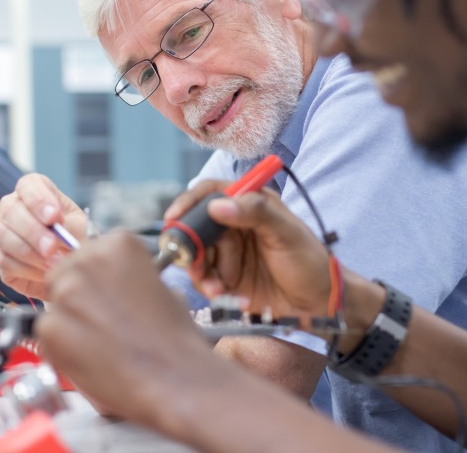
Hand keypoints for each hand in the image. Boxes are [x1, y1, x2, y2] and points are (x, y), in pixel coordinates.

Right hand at [0, 173, 86, 299]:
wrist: (68, 266)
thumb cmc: (73, 237)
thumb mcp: (79, 227)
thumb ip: (71, 226)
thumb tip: (58, 230)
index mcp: (35, 191)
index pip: (28, 185)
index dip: (39, 199)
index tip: (54, 216)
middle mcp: (12, 207)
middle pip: (12, 210)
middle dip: (34, 231)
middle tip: (53, 247)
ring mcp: (1, 231)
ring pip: (3, 235)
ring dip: (30, 252)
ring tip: (54, 263)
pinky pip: (4, 260)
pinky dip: (27, 269)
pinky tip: (45, 273)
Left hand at [35, 232, 212, 423]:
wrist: (171, 375)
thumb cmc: (172, 334)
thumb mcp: (160, 285)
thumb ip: (129, 275)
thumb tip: (113, 283)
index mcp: (117, 243)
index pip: (92, 250)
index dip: (99, 275)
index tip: (108, 291)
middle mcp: (87, 259)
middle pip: (67, 271)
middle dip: (79, 293)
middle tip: (101, 317)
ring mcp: (66, 292)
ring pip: (55, 302)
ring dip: (70, 318)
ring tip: (98, 339)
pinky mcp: (50, 327)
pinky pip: (47, 331)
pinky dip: (61, 344)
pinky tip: (88, 354)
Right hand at [165, 180, 331, 325]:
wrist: (322, 304)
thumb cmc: (310, 261)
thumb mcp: (286, 232)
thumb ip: (255, 212)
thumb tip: (216, 206)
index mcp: (248, 204)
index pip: (210, 193)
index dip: (189, 202)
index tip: (175, 217)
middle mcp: (233, 225)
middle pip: (195, 226)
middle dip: (189, 244)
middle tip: (191, 261)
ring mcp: (228, 253)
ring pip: (196, 256)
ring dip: (200, 272)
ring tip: (217, 288)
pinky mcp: (226, 278)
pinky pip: (205, 280)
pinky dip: (211, 289)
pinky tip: (231, 297)